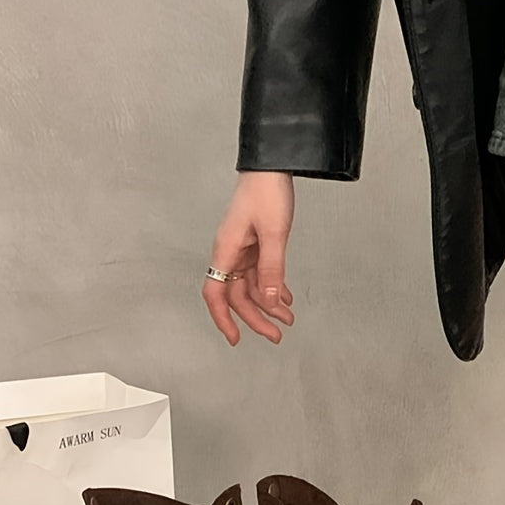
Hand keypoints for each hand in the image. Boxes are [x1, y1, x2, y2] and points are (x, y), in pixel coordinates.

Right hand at [203, 171, 296, 345]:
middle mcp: (230, 253)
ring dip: (269, 305)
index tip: (235, 338)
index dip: (223, 318)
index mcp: (226, 250)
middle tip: (277, 336)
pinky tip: (286, 299)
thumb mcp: (274, 233)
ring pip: (252, 287)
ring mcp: (243, 250)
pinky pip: (261, 274)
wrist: (272, 166)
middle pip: (238, 296)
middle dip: (256, 318)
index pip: (215, 293)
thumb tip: (269, 301)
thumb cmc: (267, 192)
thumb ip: (272, 269)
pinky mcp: (256, 245)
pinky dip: (274, 288)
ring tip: (288, 319)